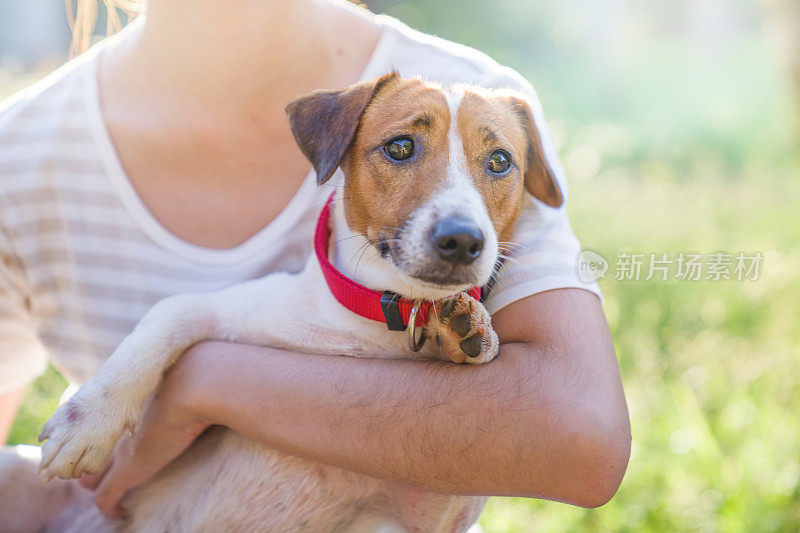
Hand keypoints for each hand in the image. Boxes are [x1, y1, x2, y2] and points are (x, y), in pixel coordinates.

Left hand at [79, 348, 212, 517]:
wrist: (197, 381)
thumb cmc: (197, 370)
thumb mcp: (184, 365)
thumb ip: (182, 367)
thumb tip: (201, 360)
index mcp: (123, 400)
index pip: (99, 422)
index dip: (103, 433)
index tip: (114, 437)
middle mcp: (114, 424)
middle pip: (85, 449)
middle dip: (90, 460)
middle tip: (101, 467)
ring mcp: (118, 447)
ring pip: (88, 476)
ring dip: (96, 484)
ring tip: (109, 488)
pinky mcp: (129, 470)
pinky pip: (105, 498)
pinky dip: (110, 507)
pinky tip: (119, 511)